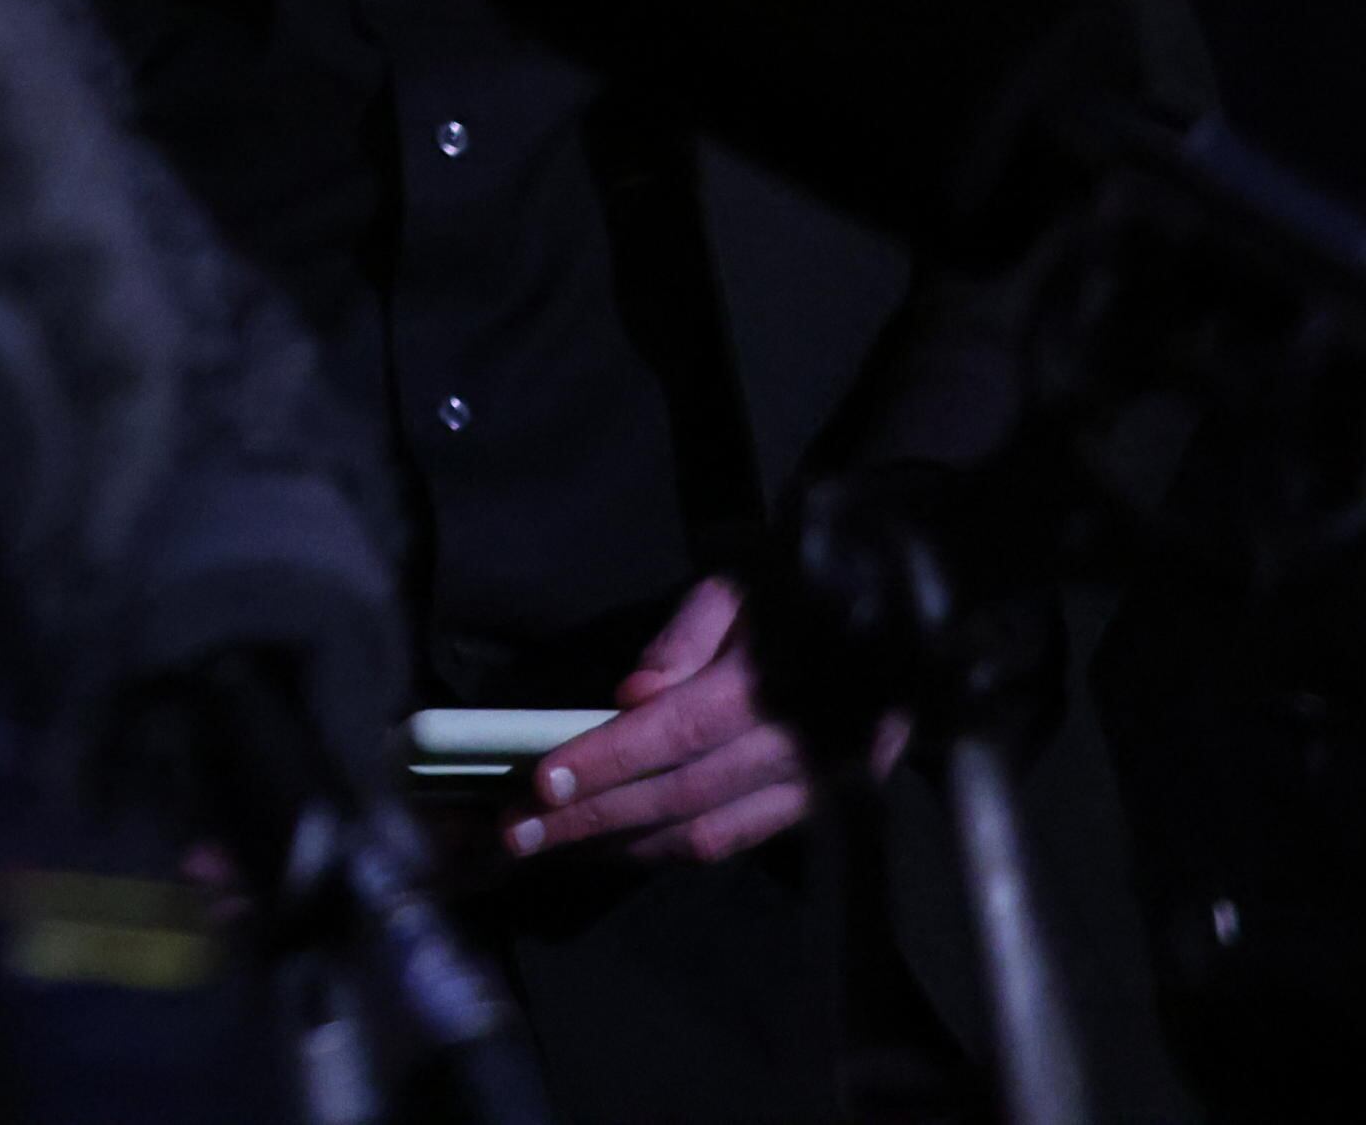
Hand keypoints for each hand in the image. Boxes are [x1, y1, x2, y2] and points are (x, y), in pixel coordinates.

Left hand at [504, 573, 904, 866]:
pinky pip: (741, 841)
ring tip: (549, 847)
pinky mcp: (824, 810)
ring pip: (711, 835)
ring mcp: (821, 789)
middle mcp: (805, 747)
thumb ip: (687, 635)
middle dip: (594, 821)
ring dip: (623, 847)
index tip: (541, 783)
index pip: (681, 733)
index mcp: (782, 681)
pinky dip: (672, 848)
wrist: (915, 623)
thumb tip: (631, 697)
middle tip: (516, 834)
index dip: (609, 762)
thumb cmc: (810, 589)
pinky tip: (615, 844)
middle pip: (685, 798)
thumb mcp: (746, 583)